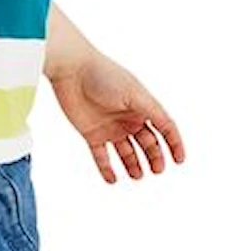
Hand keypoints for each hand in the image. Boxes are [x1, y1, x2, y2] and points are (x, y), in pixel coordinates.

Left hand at [50, 53, 185, 183]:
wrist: (72, 70)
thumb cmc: (103, 75)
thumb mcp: (135, 93)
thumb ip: (152, 112)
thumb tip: (167, 129)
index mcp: (143, 106)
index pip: (165, 128)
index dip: (174, 144)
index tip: (179, 161)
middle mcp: (129, 118)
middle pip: (147, 143)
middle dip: (154, 158)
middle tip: (157, 170)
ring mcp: (111, 127)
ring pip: (126, 153)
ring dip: (133, 166)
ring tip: (137, 177)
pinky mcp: (92, 134)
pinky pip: (101, 156)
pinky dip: (107, 169)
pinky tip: (113, 180)